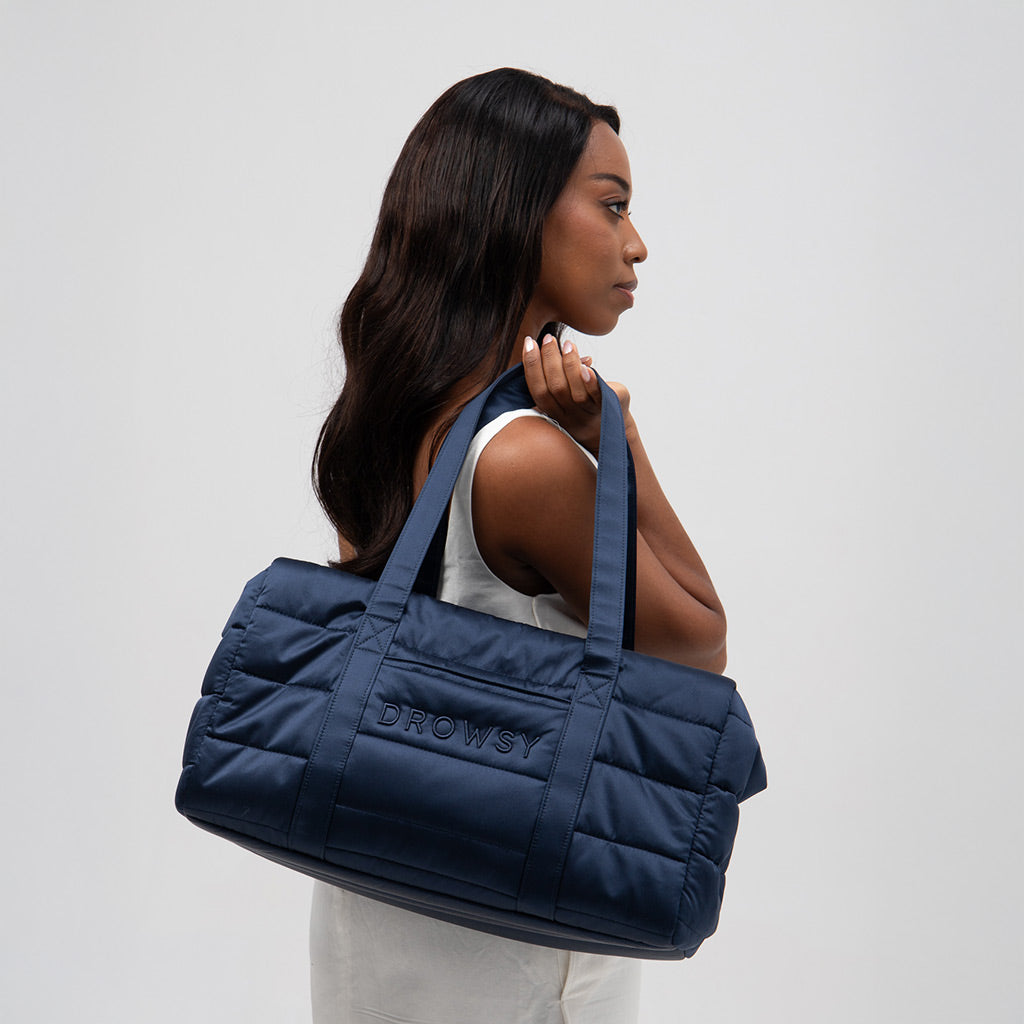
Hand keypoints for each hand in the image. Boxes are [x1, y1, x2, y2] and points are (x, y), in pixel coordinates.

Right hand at [521, 333, 629, 454]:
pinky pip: (597, 397)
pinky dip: (590, 382)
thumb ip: (561, 373)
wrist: (610, 429)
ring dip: (569, 365)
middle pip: (554, 389)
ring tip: (567, 344)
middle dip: (549, 360)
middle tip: (548, 338)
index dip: (531, 366)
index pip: (537, 389)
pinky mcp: (606, 410)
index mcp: (552, 412)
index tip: (529, 343)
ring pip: (574, 392)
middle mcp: (568, 417)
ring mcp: (587, 415)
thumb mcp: (567, 392)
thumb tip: (564, 348)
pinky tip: (587, 365)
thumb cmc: (584, 406)